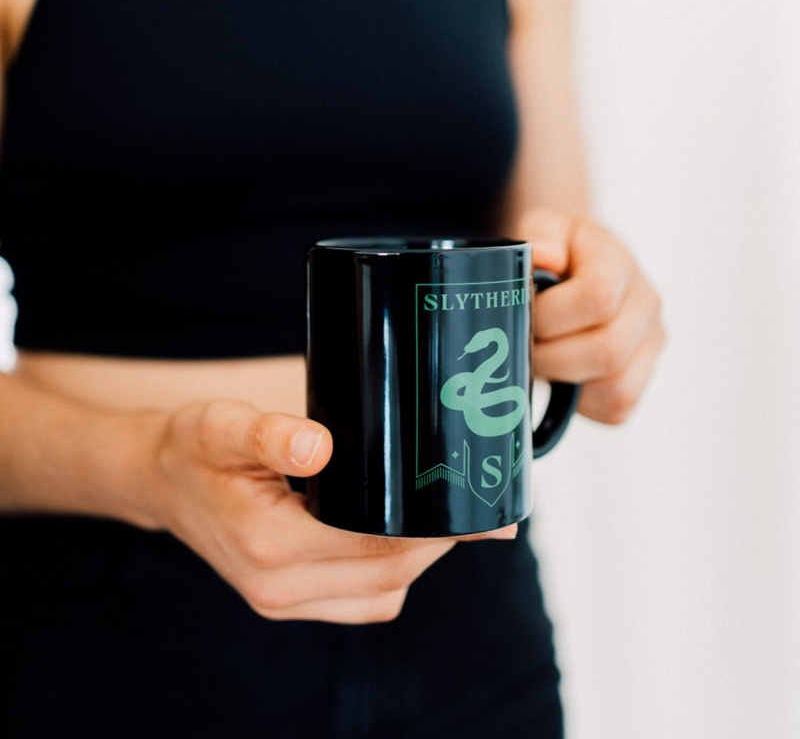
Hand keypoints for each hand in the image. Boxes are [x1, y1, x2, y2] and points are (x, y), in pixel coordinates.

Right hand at [143, 399, 515, 622]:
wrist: (162, 482)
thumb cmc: (196, 450)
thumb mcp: (223, 426)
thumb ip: (270, 435)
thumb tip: (321, 446)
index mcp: (269, 544)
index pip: (376, 546)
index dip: (433, 528)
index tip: (473, 504)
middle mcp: (278, 587)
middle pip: (389, 575)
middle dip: (440, 544)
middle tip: (477, 507)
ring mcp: (282, 602)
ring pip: (381, 596)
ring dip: (420, 562)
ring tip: (443, 520)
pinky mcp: (288, 602)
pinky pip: (362, 604)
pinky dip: (392, 578)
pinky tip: (401, 541)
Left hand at [516, 210, 665, 423]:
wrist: (576, 265)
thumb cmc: (556, 250)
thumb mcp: (543, 226)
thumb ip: (540, 233)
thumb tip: (542, 256)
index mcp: (620, 263)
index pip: (597, 298)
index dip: (550, 315)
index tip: (523, 313)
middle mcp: (646, 305)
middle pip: (607, 351)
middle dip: (551, 356)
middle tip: (521, 347)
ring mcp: (649, 344)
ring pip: (616, 388)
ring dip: (566, 381)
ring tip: (540, 359)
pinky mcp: (641, 377)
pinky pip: (616, 408)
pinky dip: (582, 403)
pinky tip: (562, 376)